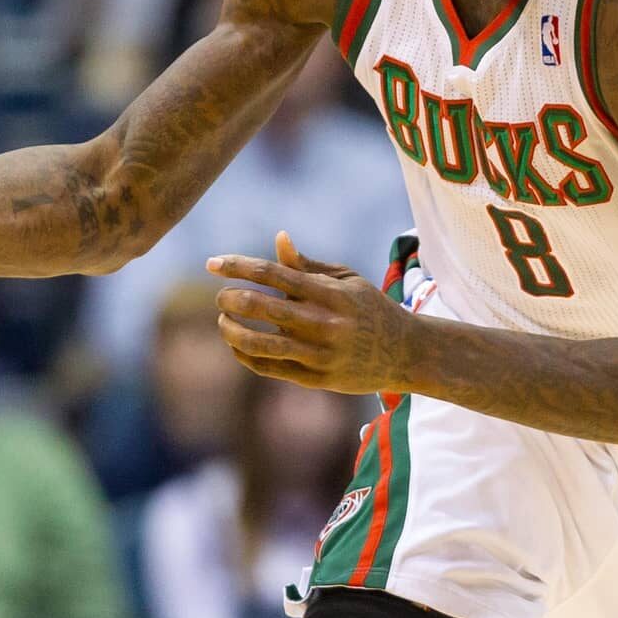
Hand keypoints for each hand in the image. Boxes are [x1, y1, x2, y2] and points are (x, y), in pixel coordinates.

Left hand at [208, 231, 412, 394]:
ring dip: (232, 331)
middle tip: (220, 295)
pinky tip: (237, 345)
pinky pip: (270, 368)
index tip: (212, 263)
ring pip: (261, 344)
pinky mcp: (316, 379)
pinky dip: (246, 355)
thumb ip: (307, 265)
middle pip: (262, 307)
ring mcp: (319, 354)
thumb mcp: (346, 280)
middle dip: (231, 298)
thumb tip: (278, 238)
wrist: (404, 353)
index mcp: (329, 293)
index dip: (238, 267)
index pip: (273, 274)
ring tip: (223, 320)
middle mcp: (323, 323)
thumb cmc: (369, 309)